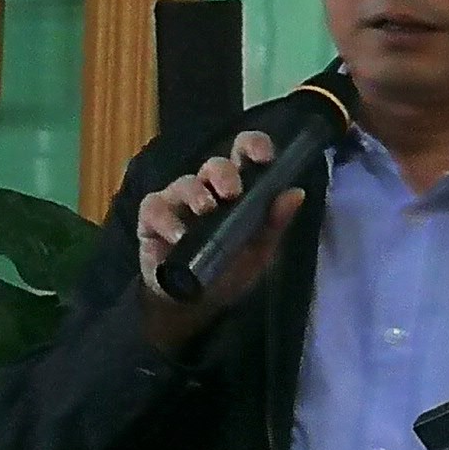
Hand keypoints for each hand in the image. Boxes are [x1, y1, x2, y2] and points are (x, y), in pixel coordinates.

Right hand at [132, 126, 304, 351]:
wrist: (194, 303)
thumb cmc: (229, 270)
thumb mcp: (259, 251)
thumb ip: (275, 223)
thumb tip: (297, 193)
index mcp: (238, 189)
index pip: (244, 154)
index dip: (253, 146)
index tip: (262, 157)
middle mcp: (207, 189)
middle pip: (214, 165)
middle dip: (223, 173)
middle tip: (233, 192)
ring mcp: (177, 202)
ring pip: (184, 183)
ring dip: (196, 193)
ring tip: (206, 210)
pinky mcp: (151, 219)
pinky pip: (154, 207)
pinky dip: (166, 219)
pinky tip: (179, 235)